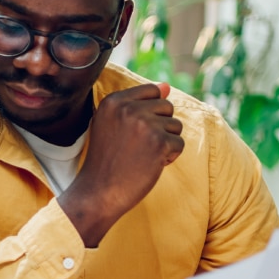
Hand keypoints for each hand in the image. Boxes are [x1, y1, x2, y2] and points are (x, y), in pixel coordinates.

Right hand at [59, 82, 183, 246]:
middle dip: (160, 127)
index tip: (136, 131)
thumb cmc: (107, 160)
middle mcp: (128, 108)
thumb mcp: (113, 124)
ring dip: (166, 142)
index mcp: (114, 100)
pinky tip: (150, 165)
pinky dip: (170, 157)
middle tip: (139, 147)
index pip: (152, 90)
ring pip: (176, 125)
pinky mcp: (159, 142)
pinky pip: (179, 143)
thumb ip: (138, 103)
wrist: (99, 192)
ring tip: (144, 156)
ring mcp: (145, 124)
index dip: (151, 112)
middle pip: (166, 107)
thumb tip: (167, 85)